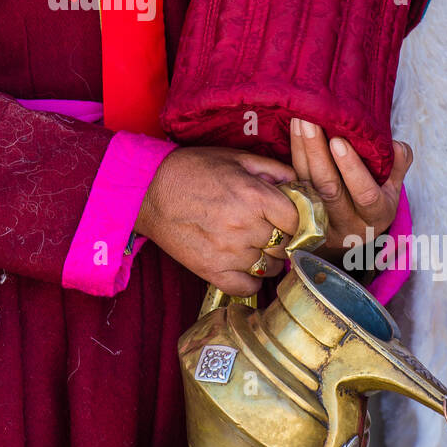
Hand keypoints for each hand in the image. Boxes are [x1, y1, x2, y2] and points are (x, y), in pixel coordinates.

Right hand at [135, 147, 300, 297]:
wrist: (148, 191)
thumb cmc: (191, 169)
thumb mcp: (235, 158)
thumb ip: (272, 169)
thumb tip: (298, 184)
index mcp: (255, 196)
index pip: (297, 221)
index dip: (297, 220)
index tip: (289, 219)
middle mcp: (245, 227)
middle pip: (285, 245)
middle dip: (282, 238)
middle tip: (271, 230)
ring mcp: (228, 253)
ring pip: (270, 267)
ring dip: (268, 258)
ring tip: (255, 245)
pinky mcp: (211, 271)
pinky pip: (248, 287)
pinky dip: (252, 280)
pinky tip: (245, 266)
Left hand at [289, 118, 411, 258]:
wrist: (352, 228)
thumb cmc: (376, 200)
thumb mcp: (393, 187)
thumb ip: (398, 165)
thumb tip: (396, 146)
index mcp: (374, 217)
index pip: (365, 195)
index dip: (351, 169)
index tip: (338, 141)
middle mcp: (346, 222)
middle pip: (328, 189)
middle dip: (317, 153)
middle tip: (311, 123)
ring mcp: (321, 218)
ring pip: (307, 183)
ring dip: (301, 149)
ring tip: (300, 118)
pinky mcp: (302, 210)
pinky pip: (295, 180)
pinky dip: (294, 153)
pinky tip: (294, 129)